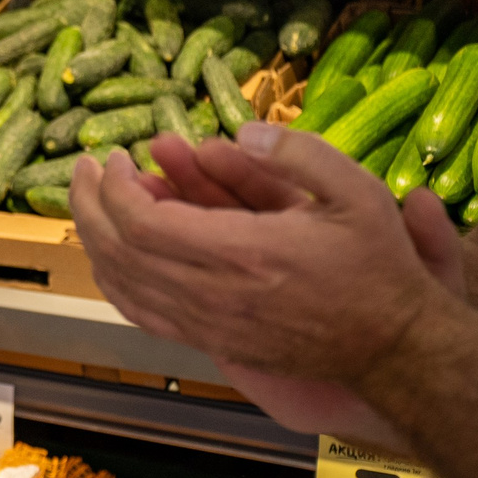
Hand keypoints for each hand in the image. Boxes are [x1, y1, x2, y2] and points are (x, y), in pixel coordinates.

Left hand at [70, 124, 466, 394]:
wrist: (392, 344)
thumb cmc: (376, 266)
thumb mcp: (356, 192)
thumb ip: (297, 154)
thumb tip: (238, 132)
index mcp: (242, 253)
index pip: (141, 221)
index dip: (114, 186)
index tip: (116, 156)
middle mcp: (213, 294)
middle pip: (117, 250)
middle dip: (89, 202)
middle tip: (85, 166)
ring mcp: (206, 324)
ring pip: (120, 284)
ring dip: (95, 238)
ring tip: (91, 200)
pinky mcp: (207, 342)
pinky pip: (139, 312)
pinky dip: (113, 278)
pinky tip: (109, 251)